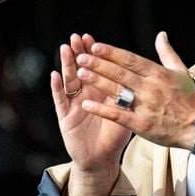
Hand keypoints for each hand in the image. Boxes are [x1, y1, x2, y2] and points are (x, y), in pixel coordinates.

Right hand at [51, 33, 131, 172]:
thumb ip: (127, 93)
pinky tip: (55, 75)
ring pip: (70, 81)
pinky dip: (57, 88)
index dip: (94, 54)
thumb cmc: (115, 135)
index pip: (97, 68)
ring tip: (65, 48)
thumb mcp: (124, 111)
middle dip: (79, 53)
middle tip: (77, 37)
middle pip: (81, 69)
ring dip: (67, 65)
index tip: (92, 38)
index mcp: (101, 90)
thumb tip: (140, 74)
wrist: (102, 158)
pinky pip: (61, 101)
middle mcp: (86, 94)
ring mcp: (74, 104)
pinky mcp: (66, 117)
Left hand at [73, 31, 194, 148]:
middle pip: (120, 73)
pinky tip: (86, 104)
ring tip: (80, 73)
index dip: (112, 53)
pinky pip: (118, 115)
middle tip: (80, 56)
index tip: (96, 46)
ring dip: (97, 81)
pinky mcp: (142, 124)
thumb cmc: (189, 100)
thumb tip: (161, 35)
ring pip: (117, 91)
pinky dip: (101, 109)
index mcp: (159, 74)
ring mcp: (146, 106)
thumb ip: (168, 53)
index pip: (131, 60)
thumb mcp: (181, 72)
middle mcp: (151, 88)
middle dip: (99, 64)